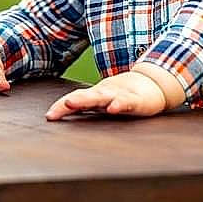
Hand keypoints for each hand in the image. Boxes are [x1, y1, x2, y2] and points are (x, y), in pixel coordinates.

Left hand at [44, 71, 166, 119]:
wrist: (152, 85)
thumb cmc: (123, 95)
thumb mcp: (103, 101)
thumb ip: (85, 106)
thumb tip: (61, 112)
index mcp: (97, 95)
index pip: (76, 99)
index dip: (62, 106)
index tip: (49, 116)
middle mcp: (106, 93)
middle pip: (86, 96)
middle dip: (73, 100)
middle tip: (61, 105)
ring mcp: (120, 95)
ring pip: (102, 97)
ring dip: (87, 99)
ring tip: (72, 102)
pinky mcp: (136, 101)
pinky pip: (126, 102)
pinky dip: (119, 104)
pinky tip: (113, 108)